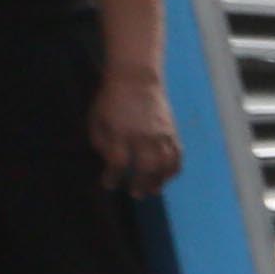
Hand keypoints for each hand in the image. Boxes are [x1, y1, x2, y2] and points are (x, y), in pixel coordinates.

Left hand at [88, 67, 182, 194]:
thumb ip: (100, 141)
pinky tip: (167, 176)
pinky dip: (173, 169)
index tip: (109, 185)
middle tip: (136, 194)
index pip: (118, 161)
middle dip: (141, 183)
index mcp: (121, 132)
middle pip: (147, 167)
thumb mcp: (96, 118)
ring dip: (160, 180)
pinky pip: (177, 155)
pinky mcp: (172, 132)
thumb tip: (109, 161)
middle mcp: (143, 135)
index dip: (114, 177)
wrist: (136, 79)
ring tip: (154, 190)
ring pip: (166, 164)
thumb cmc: (111, 99)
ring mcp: (160, 134)